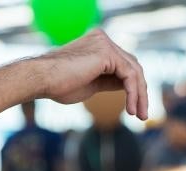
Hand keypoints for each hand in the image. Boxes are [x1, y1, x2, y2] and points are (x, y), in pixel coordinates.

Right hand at [32, 29, 148, 119]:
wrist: (41, 80)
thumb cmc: (58, 85)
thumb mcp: (91, 84)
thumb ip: (109, 81)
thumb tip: (127, 88)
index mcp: (98, 44)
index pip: (125, 65)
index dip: (134, 87)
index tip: (136, 109)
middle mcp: (103, 40)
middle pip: (133, 66)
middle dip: (141, 92)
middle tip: (143, 115)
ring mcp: (105, 43)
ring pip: (134, 71)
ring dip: (140, 96)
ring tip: (140, 116)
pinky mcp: (106, 52)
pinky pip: (129, 75)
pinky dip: (133, 93)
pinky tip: (131, 109)